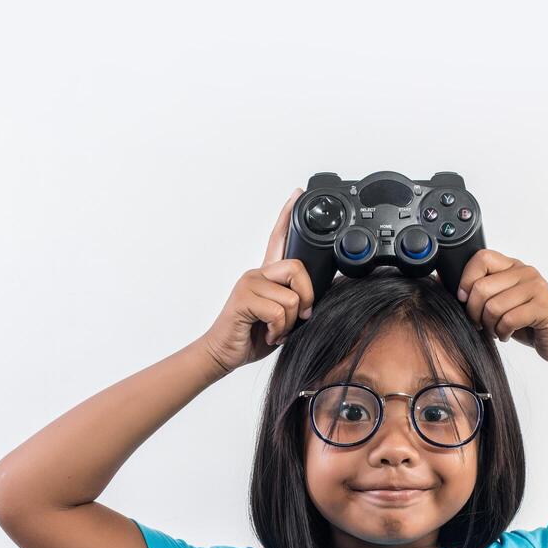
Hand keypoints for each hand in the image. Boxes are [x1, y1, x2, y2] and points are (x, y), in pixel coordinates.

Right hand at [197, 188, 316, 374]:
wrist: (224, 354)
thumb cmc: (253, 336)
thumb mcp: (284, 317)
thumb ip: (298, 301)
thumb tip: (323, 294)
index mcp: (267, 275)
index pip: (278, 238)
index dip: (287, 215)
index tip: (297, 194)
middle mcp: (257, 274)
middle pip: (297, 267)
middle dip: (306, 297)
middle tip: (299, 317)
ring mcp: (249, 283)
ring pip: (291, 297)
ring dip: (290, 322)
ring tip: (275, 330)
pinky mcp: (243, 298)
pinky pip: (278, 311)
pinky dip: (279, 330)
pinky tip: (267, 334)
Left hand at [456, 249, 547, 364]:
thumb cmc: (526, 322)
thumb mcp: (499, 302)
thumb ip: (478, 290)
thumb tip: (440, 281)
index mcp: (513, 266)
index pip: (481, 258)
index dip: (466, 280)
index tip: (465, 299)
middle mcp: (526, 272)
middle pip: (482, 287)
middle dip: (474, 312)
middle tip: (481, 323)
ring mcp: (537, 288)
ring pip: (493, 306)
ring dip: (489, 326)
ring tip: (497, 330)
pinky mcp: (544, 307)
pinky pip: (509, 319)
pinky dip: (503, 332)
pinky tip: (507, 334)